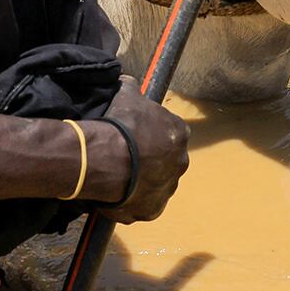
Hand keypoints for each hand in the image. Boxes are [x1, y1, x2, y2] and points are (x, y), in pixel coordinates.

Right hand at [92, 78, 189, 222]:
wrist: (108, 159)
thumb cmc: (121, 125)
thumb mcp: (126, 96)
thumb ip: (132, 88)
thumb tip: (127, 80)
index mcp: (179, 134)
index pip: (171, 133)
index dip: (152, 134)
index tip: (136, 135)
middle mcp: (181, 162)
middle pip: (166, 160)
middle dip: (150, 160)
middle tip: (127, 157)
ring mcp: (168, 188)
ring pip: (156, 184)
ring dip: (142, 181)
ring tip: (118, 177)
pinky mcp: (153, 209)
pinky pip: (143, 204)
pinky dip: (132, 201)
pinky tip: (116, 194)